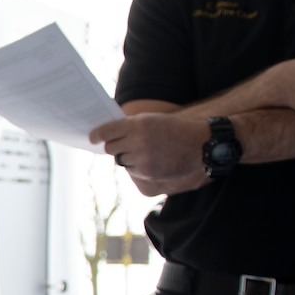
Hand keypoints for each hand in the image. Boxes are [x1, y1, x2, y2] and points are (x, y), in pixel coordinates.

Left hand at [90, 112, 212, 196]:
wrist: (201, 144)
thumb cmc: (176, 129)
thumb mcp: (153, 120)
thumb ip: (130, 127)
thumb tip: (107, 136)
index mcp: (139, 125)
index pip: (108, 131)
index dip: (98, 135)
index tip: (92, 138)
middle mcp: (138, 142)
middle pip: (112, 148)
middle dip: (116, 146)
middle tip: (124, 143)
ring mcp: (142, 160)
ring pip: (122, 161)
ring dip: (129, 157)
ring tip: (147, 151)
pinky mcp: (148, 174)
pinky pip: (132, 171)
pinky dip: (137, 167)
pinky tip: (152, 160)